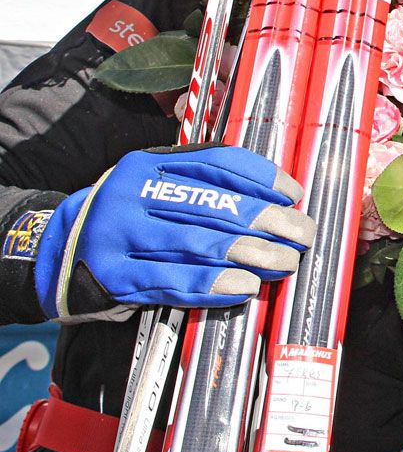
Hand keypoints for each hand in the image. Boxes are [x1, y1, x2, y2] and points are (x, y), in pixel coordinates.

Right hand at [33, 143, 314, 321]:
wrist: (52, 253)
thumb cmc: (126, 219)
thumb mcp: (154, 187)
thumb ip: (201, 185)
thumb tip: (272, 198)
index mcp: (149, 164)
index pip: (215, 163)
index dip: (260, 177)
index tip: (293, 193)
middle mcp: (133, 193)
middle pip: (212, 204)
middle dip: (266, 220)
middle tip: (301, 233)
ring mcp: (119, 236)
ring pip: (196, 244)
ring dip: (248, 255)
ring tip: (283, 262)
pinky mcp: (113, 277)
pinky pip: (171, 281)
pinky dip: (211, 286)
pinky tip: (242, 288)